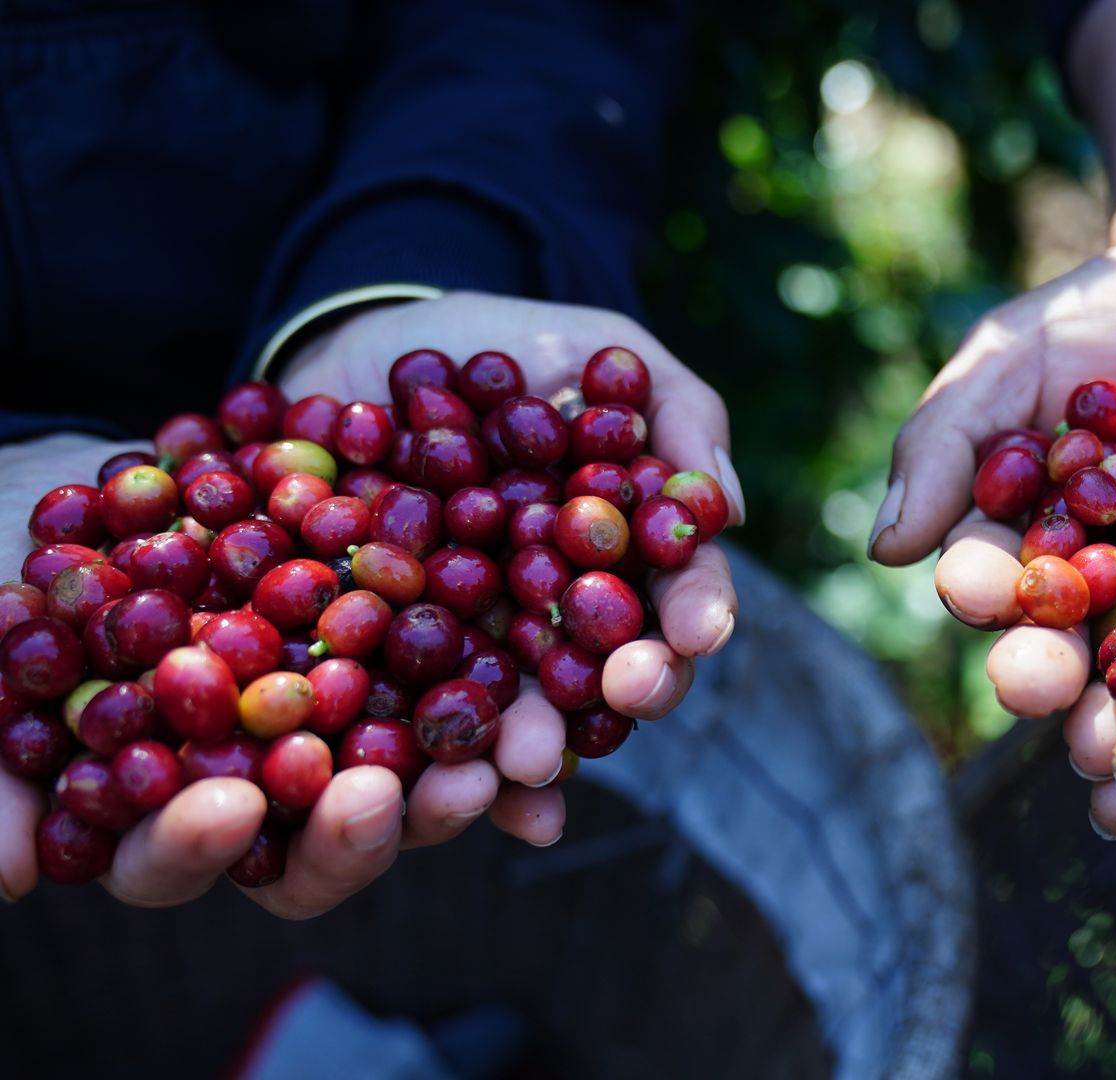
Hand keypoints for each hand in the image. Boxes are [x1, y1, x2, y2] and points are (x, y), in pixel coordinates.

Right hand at [0, 436, 471, 914]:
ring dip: (454, 787)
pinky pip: (478, 696)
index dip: (190, 844)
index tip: (225, 804)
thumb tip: (11, 871)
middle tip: (381, 798)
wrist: (128, 468)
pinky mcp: (421, 663)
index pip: (171, 858)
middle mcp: (267, 784)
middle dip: (350, 834)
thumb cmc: (24, 554)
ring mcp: (352, 730)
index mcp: (158, 799)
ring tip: (495, 765)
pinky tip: (549, 711)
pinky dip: (513, 705)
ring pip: (412, 786)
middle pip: (314, 847)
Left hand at [277, 291, 739, 850]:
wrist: (357, 340)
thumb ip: (677, 410)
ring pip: (518, 712)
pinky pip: (409, 720)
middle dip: (626, 692)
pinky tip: (443, 789)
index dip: (697, 613)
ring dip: (531, 744)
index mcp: (627, 550)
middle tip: (626, 696)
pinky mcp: (387, 655)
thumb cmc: (500, 342)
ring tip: (524, 761)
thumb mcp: (600, 349)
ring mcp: (478, 640)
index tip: (701, 630)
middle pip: (612, 671)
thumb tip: (726, 509)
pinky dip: (427, 766)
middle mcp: (564, 612)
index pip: (679, 592)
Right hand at [872, 239, 1115, 727]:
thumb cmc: (1101, 310)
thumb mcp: (1015, 351)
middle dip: (1081, 684)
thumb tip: (886, 548)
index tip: (978, 595)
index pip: (999, 583)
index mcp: (1035, 559)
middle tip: (1071, 716)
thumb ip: (948, 439)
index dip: (987, 594)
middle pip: (1089, 654)